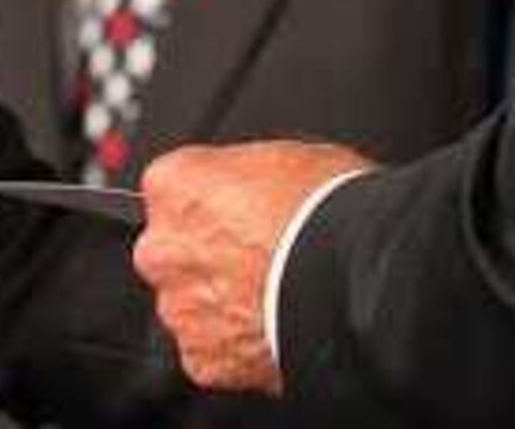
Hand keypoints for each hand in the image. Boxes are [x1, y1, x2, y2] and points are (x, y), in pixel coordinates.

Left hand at [133, 139, 369, 395]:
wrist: (353, 281)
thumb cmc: (328, 211)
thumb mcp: (286, 156)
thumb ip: (241, 176)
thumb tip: (250, 187)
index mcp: (173, 185)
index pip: (177, 190)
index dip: (215, 201)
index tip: (241, 211)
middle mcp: (161, 248)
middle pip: (174, 251)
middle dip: (207, 256)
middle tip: (259, 255)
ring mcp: (178, 307)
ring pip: (190, 304)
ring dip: (220, 302)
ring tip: (273, 295)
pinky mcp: (202, 358)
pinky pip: (212, 350)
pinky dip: (236, 344)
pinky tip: (273, 326)